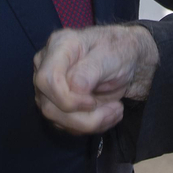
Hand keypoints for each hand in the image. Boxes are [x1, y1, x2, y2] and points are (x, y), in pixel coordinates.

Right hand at [34, 24, 158, 134]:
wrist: (127, 60)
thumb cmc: (118, 51)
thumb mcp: (112, 54)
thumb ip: (91, 69)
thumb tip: (74, 88)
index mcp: (58, 46)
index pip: (47, 80)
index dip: (68, 98)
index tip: (94, 102)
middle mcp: (46, 67)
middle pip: (49, 106)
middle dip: (84, 118)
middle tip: (116, 109)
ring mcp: (48, 88)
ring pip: (57, 120)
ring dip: (91, 123)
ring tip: (116, 111)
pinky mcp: (56, 104)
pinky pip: (67, 125)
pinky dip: (91, 125)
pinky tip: (108, 114)